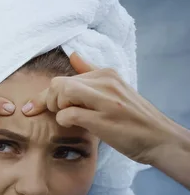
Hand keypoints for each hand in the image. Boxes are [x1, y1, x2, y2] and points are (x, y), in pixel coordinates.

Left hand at [22, 52, 177, 164]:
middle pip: (59, 83)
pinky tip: (73, 126)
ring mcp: (106, 100)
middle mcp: (106, 82)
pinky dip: (63, 121)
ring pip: (63, 92)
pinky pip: (68, 114)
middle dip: (48, 100)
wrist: (161, 140)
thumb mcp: (116, 89)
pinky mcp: (103, 119)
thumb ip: (91, 73)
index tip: (34, 107)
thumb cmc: (134, 118)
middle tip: (56, 113)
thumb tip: (73, 54)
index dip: (47, 93)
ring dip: (56, 107)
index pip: (65, 77)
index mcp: (106, 74)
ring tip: (65, 117)